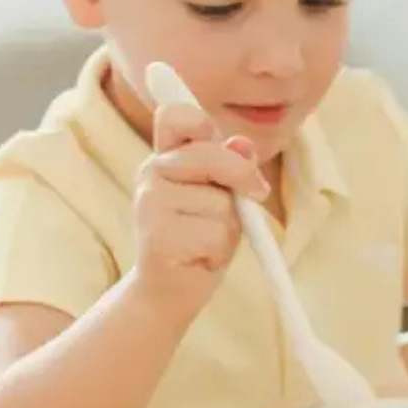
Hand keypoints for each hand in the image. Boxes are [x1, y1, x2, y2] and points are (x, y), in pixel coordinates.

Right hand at [133, 103, 267, 322]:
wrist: (169, 291)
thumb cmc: (199, 240)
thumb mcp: (222, 199)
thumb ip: (232, 170)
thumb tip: (243, 146)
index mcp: (167, 157)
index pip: (176, 116)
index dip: (202, 122)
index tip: (230, 146)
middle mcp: (152, 173)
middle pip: (211, 154)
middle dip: (243, 176)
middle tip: (255, 194)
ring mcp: (151, 203)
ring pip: (220, 202)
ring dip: (229, 227)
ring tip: (208, 241)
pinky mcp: (158, 235)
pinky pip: (215, 233)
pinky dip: (219, 251)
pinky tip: (200, 258)